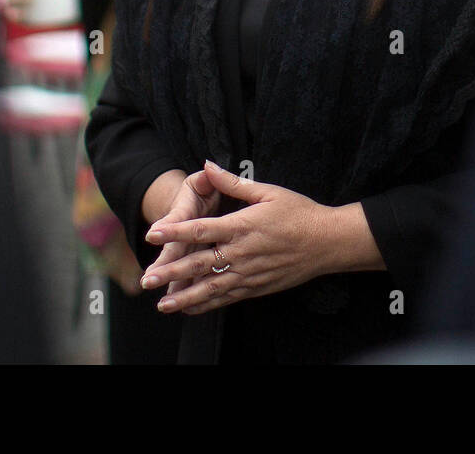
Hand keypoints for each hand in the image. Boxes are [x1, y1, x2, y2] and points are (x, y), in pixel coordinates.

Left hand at [142, 161, 332, 315]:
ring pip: (211, 288)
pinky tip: (190, 309)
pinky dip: (207, 305)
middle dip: (171, 271)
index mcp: (242, 226)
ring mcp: (249, 274)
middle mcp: (242, 253)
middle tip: (147, 279)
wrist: (328, 243)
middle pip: (200, 264)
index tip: (152, 235)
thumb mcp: (268, 191)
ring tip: (162, 303)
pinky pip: (227, 298)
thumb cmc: (299, 213)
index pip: (201, 229)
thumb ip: (233, 182)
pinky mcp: (256, 288)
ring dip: (185, 296)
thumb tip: (208, 165)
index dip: (174, 232)